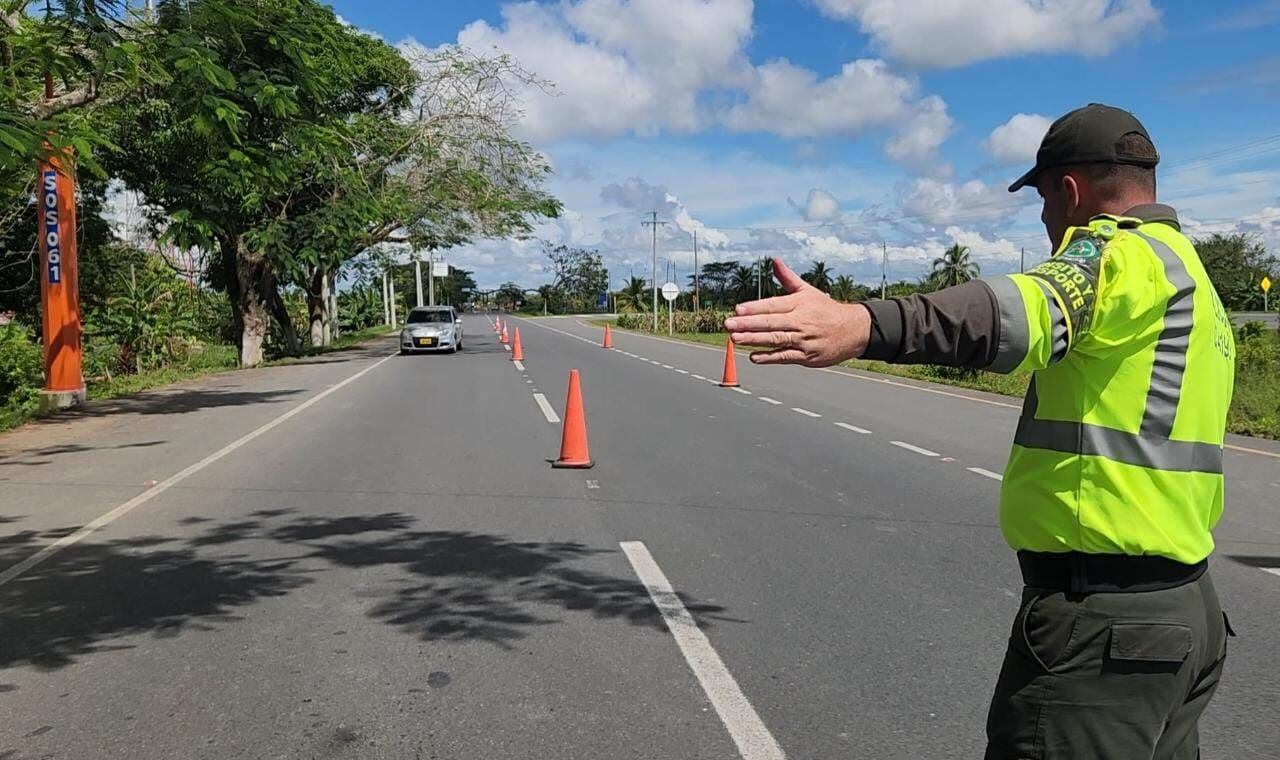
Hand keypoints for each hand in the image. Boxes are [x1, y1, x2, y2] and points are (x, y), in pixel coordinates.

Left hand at [724, 259, 871, 366]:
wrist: (854, 330)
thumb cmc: (826, 310)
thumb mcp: (808, 291)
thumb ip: (788, 278)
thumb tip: (774, 261)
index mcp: (800, 304)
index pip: (773, 305)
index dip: (755, 308)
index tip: (738, 310)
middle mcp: (801, 322)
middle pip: (771, 323)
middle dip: (748, 324)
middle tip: (728, 325)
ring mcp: (804, 340)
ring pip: (776, 340)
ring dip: (754, 340)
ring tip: (735, 339)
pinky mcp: (807, 356)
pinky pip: (785, 356)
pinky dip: (769, 357)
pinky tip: (754, 356)